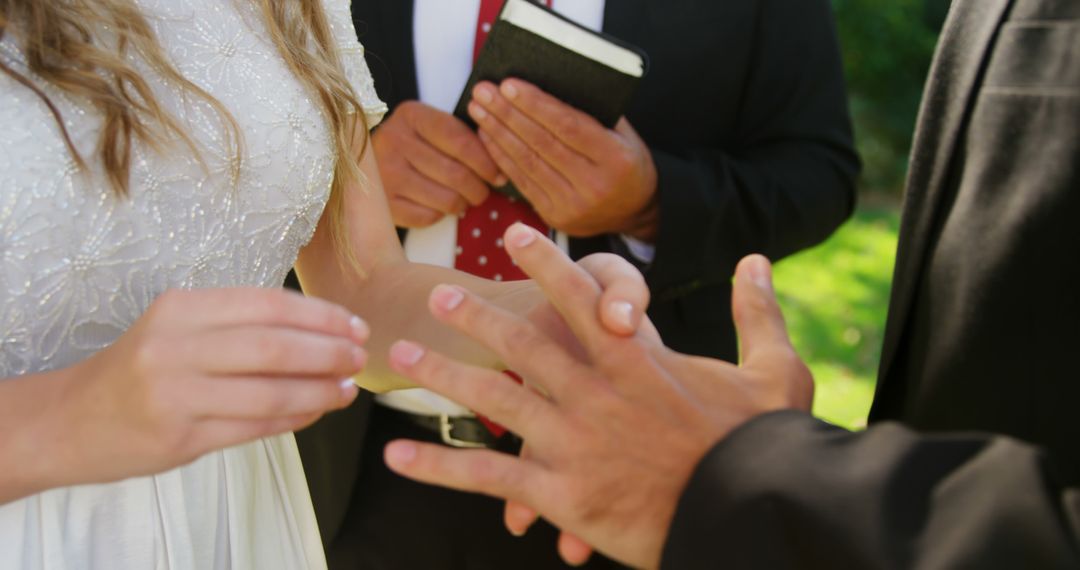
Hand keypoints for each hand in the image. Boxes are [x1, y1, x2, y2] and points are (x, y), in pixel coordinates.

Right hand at [55, 288, 366, 487]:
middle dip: (329, 353)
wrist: (70, 420)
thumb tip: (323, 330)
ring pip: (269, 393)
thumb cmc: (140, 369)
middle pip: (273, 347)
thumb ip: (239, 324)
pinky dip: (294, 419)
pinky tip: (316, 411)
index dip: (321, 316)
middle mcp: (174, 347)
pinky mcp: (179, 438)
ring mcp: (175, 395)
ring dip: (319, 391)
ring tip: (347, 390)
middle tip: (359, 358)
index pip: (268, 304)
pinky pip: (254, 427)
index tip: (355, 326)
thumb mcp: (178, 328)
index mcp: (180, 309)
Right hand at [373, 101, 504, 227]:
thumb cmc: (414, 146)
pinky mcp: (383, 202)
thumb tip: (500, 171)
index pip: (461, 141)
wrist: (367, 164)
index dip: (486, 163)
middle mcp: (394, 140)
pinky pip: (428, 217)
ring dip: (462, 204)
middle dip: (478, 189)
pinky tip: (438, 206)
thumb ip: (464, 139)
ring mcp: (385, 173)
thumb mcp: (433, 129)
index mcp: (412, 115)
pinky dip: (440, 215)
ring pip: (446, 200)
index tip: (498, 175)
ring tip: (462, 199)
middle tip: (482, 192)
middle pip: (457, 174)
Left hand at [382, 227, 811, 568]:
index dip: (545, 263)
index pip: (582, 297)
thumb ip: (757, 313)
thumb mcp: (774, 373)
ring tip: (402, 354)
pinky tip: (399, 455)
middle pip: (523, 344)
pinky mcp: (561, 493)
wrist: (747, 515)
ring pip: (494, 400)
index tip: (515, 234)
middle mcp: (595, 394)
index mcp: (638, 361)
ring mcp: (573, 443)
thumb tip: (756, 260)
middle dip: (476, 317)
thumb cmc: (761, 445)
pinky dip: (440, 465)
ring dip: (444, 373)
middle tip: (438, 295)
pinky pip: (489, 476)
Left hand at [468, 79, 658, 240]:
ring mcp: (573, 205)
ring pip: (527, 162)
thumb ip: (594, 112)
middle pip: (542, 143)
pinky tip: (487, 136)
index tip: (509, 85)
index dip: (536, 105)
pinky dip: (501, 157)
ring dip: (498, 133)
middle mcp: (594, 185)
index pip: (568, 126)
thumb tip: (549, 83)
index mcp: (616, 159)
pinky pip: (522, 182)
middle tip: (483, 91)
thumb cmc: (626, 162)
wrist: (635, 212)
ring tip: (479, 109)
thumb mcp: (624, 134)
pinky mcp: (555, 216)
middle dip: (508, 114)